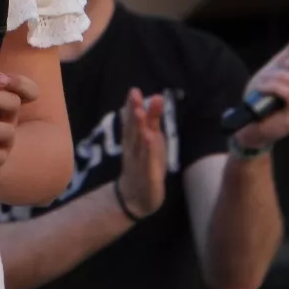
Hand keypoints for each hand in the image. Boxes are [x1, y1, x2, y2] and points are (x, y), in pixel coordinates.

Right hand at [116, 88, 166, 217]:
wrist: (136, 198)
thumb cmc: (143, 164)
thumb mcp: (149, 141)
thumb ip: (152, 120)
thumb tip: (157, 97)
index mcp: (134, 141)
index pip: (132, 121)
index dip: (132, 106)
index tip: (134, 90)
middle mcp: (133, 149)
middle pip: (133, 128)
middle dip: (133, 111)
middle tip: (134, 94)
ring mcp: (139, 162)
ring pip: (139, 143)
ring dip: (138, 128)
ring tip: (140, 113)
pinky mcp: (148, 176)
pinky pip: (148, 163)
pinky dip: (148, 151)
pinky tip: (149, 140)